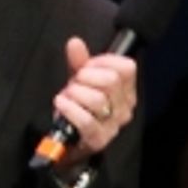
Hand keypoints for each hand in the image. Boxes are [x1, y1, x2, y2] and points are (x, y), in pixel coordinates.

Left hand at [51, 37, 137, 157]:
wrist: (69, 144)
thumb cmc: (79, 110)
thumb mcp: (80, 82)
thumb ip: (79, 62)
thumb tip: (75, 43)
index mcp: (127, 92)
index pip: (126, 68)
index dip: (103, 61)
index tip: (87, 67)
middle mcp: (125, 108)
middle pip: (111, 81)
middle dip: (86, 77)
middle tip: (74, 84)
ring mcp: (112, 126)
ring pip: (97, 99)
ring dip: (75, 93)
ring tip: (66, 96)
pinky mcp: (98, 140)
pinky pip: (85, 120)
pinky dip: (69, 108)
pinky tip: (61, 104)